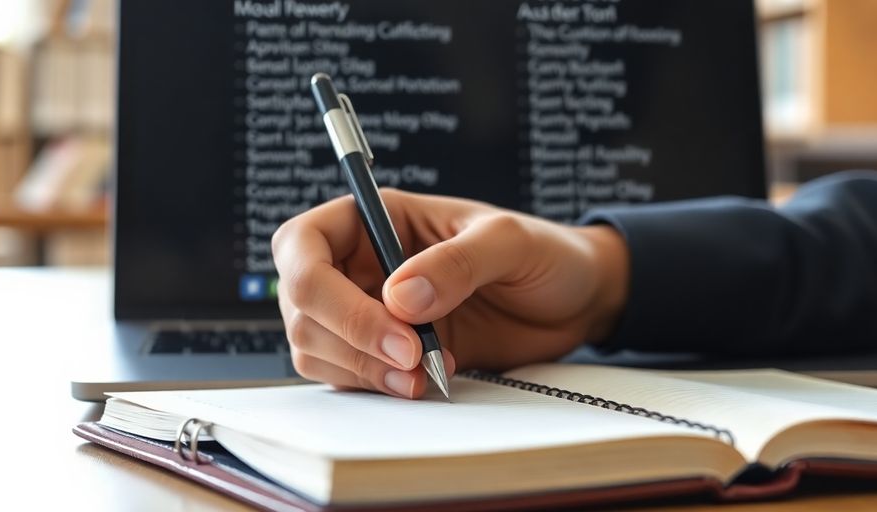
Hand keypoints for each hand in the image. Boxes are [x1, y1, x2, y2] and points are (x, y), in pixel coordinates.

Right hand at [272, 189, 629, 398]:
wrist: (575, 302)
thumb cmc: (544, 253)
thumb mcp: (510, 242)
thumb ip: (458, 263)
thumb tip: (400, 297)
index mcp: (378, 218)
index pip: (303, 244)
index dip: (325, 287)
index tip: (391, 318)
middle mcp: (363, 264)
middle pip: (301, 304)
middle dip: (349, 336)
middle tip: (411, 357)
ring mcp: (369, 312)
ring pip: (314, 345)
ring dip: (360, 369)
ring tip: (422, 372)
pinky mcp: (386, 354)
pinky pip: (347, 376)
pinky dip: (374, 386)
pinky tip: (423, 380)